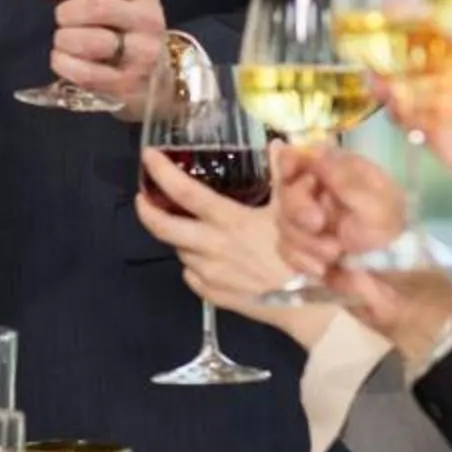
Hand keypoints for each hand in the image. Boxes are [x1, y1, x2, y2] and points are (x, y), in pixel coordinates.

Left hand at [42, 0, 169, 102]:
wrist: (156, 77)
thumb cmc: (126, 32)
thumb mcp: (119, 1)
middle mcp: (148, 22)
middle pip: (98, 7)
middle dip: (67, 12)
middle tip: (61, 19)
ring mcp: (141, 55)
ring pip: (91, 41)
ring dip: (65, 39)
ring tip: (63, 41)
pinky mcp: (126, 84)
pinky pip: (85, 73)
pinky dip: (63, 63)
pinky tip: (62, 59)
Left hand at [136, 146, 328, 340]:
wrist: (307, 306)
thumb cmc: (302, 255)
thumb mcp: (293, 210)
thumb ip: (281, 176)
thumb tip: (278, 145)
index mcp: (228, 221)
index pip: (185, 192)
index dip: (162, 173)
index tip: (148, 157)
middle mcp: (210, 247)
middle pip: (163, 227)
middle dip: (147, 210)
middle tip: (144, 198)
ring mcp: (208, 274)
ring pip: (181, 251)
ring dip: (182, 238)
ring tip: (194, 229)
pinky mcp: (212, 295)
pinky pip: (192, 275)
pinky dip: (195, 263)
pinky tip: (210, 258)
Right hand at [274, 146, 451, 349]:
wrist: (399, 299)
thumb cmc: (397, 247)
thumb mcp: (376, 207)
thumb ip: (342, 177)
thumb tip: (311, 148)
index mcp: (348, 176)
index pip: (307, 155)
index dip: (291, 161)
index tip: (289, 174)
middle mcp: (327, 196)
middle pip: (286, 188)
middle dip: (298, 208)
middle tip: (320, 224)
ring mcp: (315, 226)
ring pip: (282, 221)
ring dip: (305, 241)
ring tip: (334, 255)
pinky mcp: (307, 253)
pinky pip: (285, 249)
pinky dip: (300, 260)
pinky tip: (322, 271)